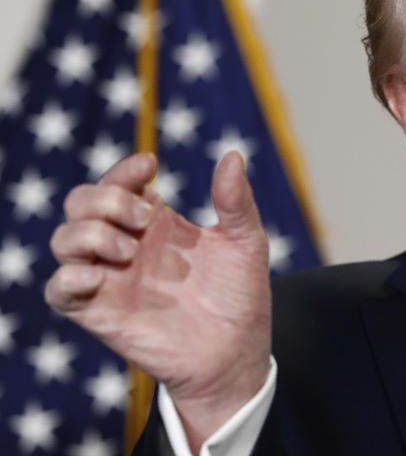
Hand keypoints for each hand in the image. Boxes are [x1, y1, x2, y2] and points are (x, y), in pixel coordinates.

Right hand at [45, 151, 270, 447]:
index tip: (150, 166)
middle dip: (107, 199)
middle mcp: (127, 245)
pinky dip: (68, 277)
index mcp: (157, 223)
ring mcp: (111, 278)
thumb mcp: (246, 241)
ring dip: (90, 233)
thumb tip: (232, 154)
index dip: (124, 170)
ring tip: (131, 250)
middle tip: (149, 219)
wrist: (237, 352)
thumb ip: (236, 200)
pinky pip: (59, 290)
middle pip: (81, 203)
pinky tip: (99, 275)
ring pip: (64, 239)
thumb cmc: (240, 296)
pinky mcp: (101, 313)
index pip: (118, 183)